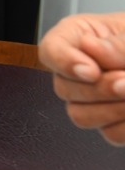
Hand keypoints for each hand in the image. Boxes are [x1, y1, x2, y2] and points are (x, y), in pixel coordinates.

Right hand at [38, 12, 124, 144]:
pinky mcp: (113, 120)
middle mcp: (81, 68)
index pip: (51, 51)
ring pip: (81, 115)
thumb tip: (91, 49)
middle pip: (65, 88)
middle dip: (100, 89)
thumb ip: (118, 43)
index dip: (66, 63)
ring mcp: (94, 97)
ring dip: (113, 109)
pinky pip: (110, 133)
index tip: (91, 70)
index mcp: (81, 36)